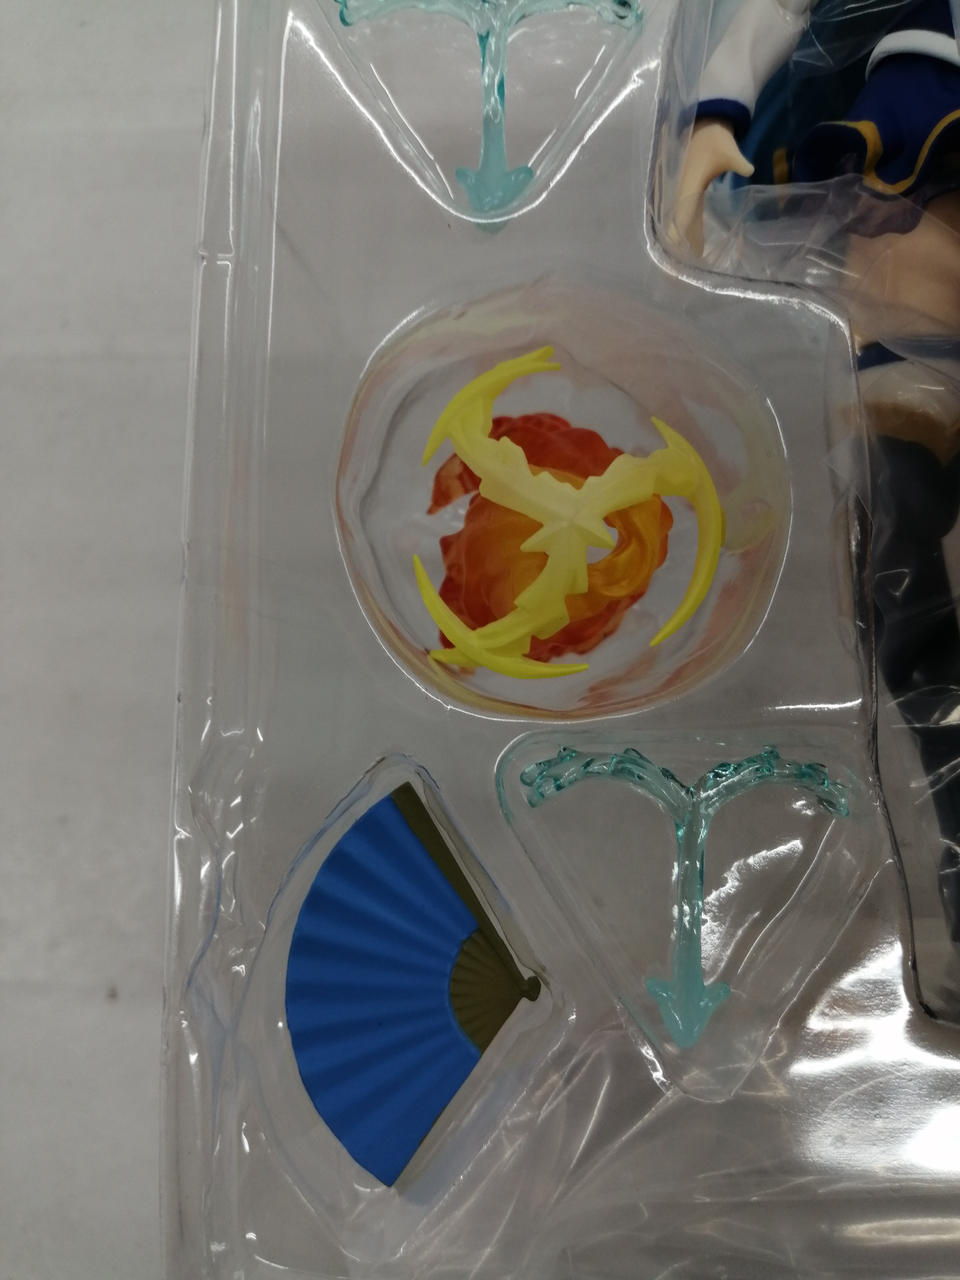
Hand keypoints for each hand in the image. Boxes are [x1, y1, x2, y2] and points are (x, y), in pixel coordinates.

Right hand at [668, 119, 754, 255]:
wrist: (703, 124)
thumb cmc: (715, 138)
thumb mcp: (728, 150)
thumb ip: (738, 162)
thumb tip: (750, 169)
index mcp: (688, 186)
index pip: (681, 217)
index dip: (680, 237)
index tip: (682, 255)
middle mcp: (680, 192)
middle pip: (678, 224)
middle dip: (681, 245)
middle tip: (685, 266)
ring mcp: (682, 192)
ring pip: (680, 220)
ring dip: (685, 238)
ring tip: (692, 256)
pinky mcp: (686, 190)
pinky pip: (684, 213)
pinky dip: (687, 227)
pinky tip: (695, 238)